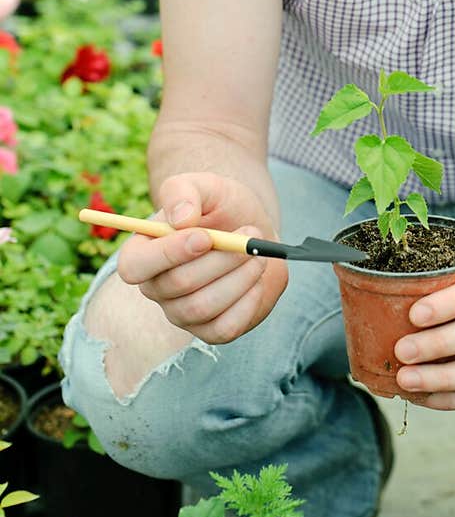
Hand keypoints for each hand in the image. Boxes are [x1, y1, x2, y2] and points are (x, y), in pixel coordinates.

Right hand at [115, 172, 288, 343]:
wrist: (251, 229)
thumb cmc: (221, 207)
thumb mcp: (205, 186)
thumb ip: (183, 191)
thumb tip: (181, 219)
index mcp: (142, 253)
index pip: (134, 267)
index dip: (169, 254)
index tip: (206, 236)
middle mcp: (156, 288)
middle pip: (178, 284)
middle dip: (220, 259)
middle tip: (250, 236)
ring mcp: (181, 313)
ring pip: (203, 307)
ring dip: (239, 277)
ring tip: (257, 253)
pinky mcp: (210, 330)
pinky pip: (224, 328)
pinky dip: (247, 301)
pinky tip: (255, 279)